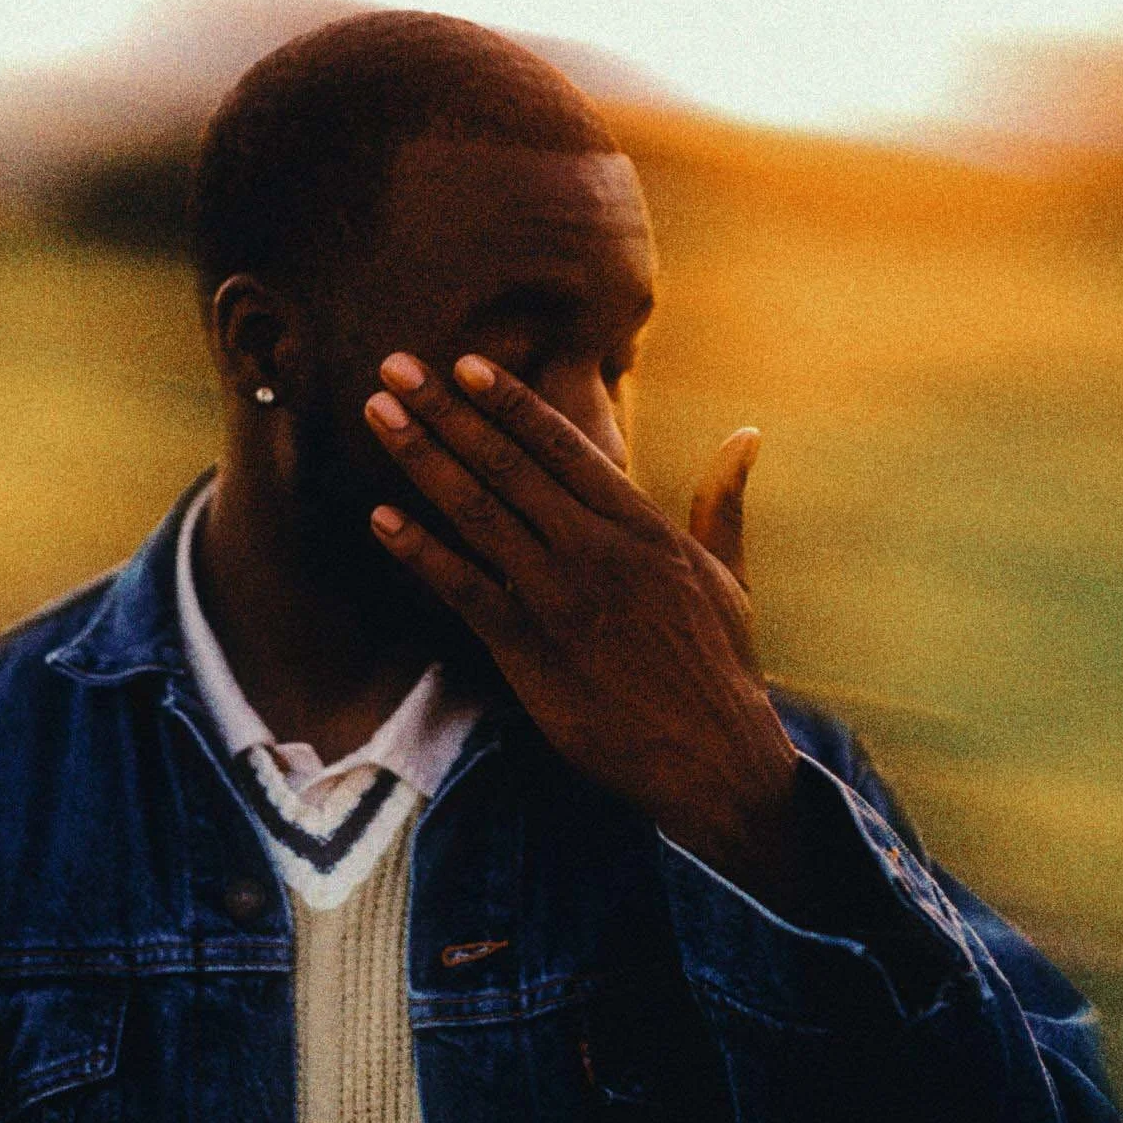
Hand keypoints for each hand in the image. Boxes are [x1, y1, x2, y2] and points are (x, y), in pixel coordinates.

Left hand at [363, 352, 807, 909]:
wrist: (713, 758)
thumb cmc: (722, 667)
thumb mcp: (729, 574)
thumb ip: (722, 499)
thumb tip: (746, 434)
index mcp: (643, 526)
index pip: (562, 446)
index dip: (508, 403)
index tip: (464, 364)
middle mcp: (597, 549)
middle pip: (506, 464)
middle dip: (445, 410)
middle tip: (394, 366)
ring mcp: (559, 597)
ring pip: (477, 512)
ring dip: (422, 458)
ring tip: (377, 414)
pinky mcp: (530, 650)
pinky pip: (463, 588)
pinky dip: (419, 551)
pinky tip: (380, 519)